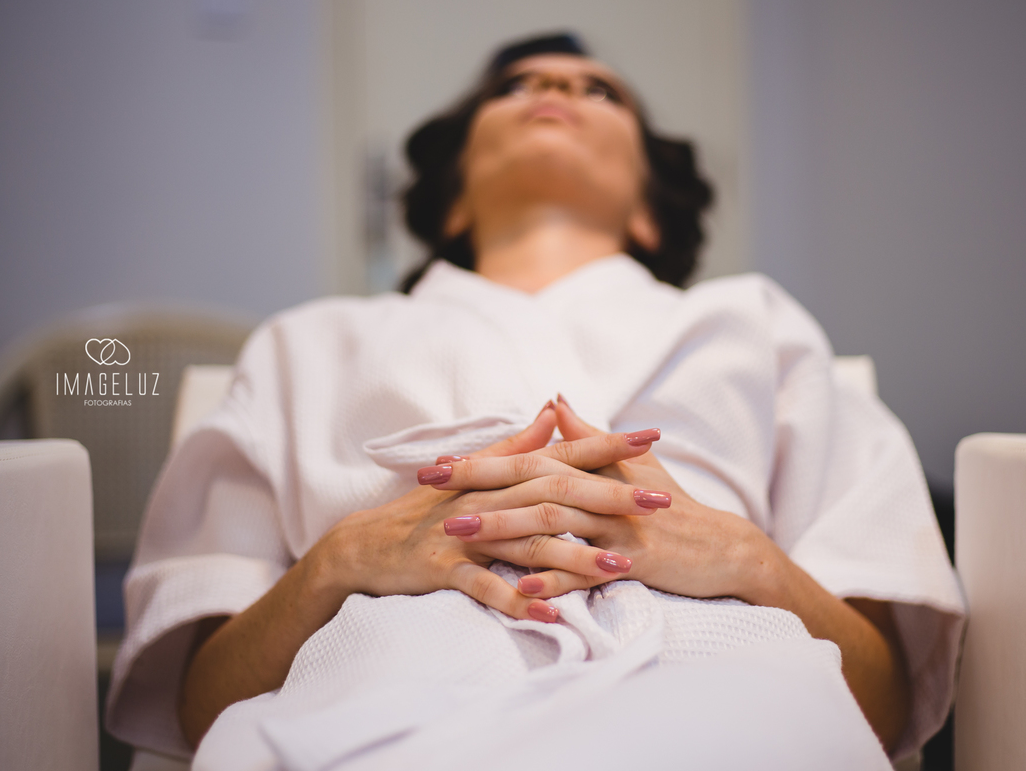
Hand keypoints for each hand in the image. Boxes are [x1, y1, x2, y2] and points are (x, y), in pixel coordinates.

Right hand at [311, 402, 660, 622]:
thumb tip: (553, 410)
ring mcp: (466, 535)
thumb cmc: (425, 510)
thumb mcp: (472, 472)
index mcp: (500, 476)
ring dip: (576, 556)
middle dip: (611, 498)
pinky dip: (517, 600)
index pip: (561, 454)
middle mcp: (488, 499)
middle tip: (661, 503)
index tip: (652, 438)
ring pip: (528, 543)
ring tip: (621, 567)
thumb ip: (517, 446)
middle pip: (556, 495)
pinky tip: (551, 613)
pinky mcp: (444, 569)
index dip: (606, 446)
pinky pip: (485, 587)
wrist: (364, 544)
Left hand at [442, 395, 785, 602]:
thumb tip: (551, 400)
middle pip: (532, 482)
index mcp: (594, 470)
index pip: (529, 458)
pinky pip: (587, 574)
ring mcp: (616, 528)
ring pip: (552, 523)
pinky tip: (517, 587)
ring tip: (458, 533)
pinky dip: (552, 580)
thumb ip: (586, 437)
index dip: (481, 460)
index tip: (435, 464)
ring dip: (503, 528)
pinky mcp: (635, 562)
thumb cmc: (672, 508)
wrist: (724, 548)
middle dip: (478, 484)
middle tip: (429, 488)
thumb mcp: (631, 467)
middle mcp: (601, 494)